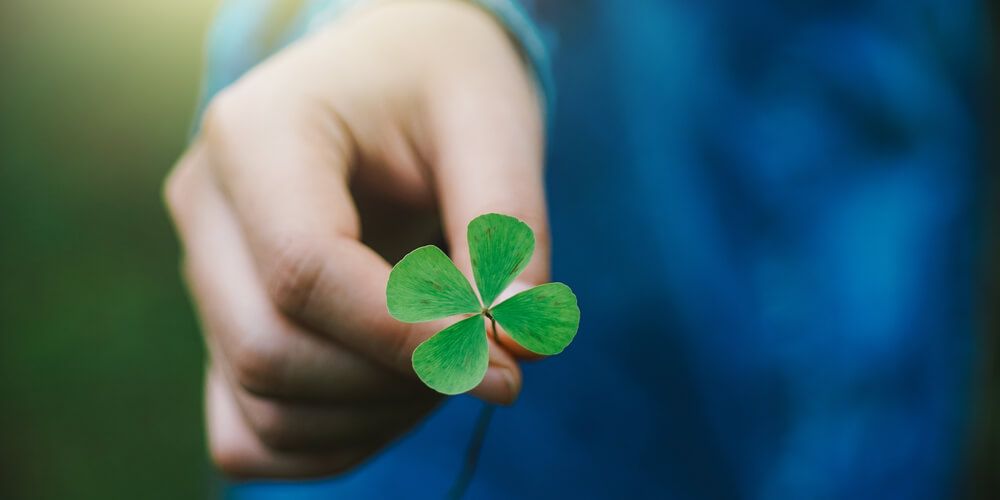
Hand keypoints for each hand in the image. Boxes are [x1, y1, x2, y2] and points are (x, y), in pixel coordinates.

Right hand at [164, 0, 548, 478]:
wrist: (394, 73)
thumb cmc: (443, 84)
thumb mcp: (492, 124)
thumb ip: (506, 233)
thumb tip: (518, 349)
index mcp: (257, 134)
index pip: (305, 271)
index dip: (408, 336)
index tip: (503, 363)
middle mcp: (206, 206)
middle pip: (270, 352)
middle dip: (397, 382)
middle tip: (490, 355)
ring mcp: (204, 273)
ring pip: (262, 408)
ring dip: (377, 415)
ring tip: (453, 358)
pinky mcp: (221, 325)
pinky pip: (250, 434)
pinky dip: (335, 441)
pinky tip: (404, 391)